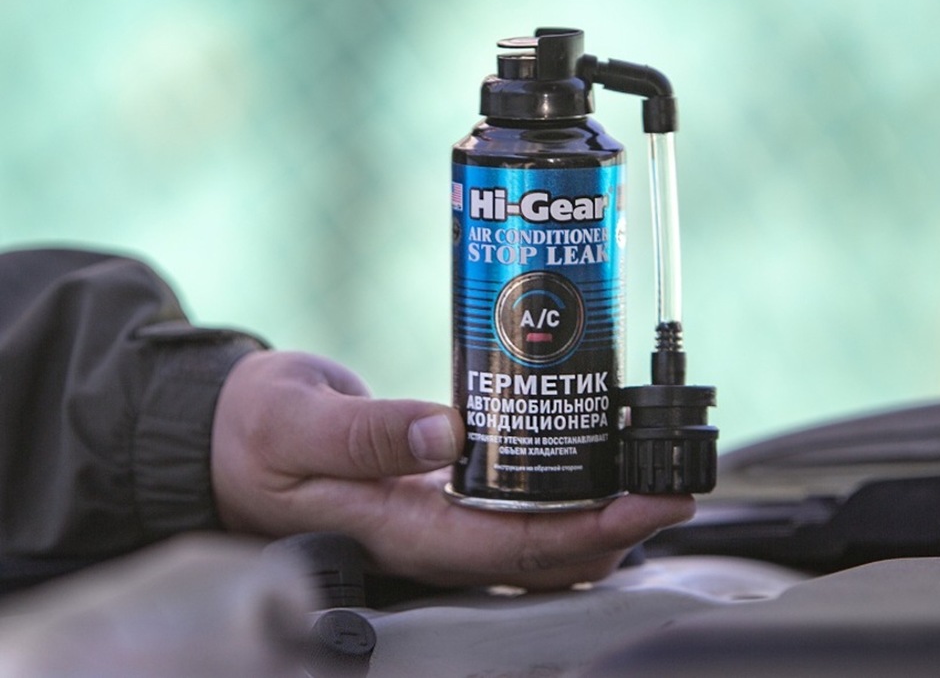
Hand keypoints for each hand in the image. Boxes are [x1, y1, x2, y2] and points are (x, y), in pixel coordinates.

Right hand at [211, 351, 695, 589]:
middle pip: (541, 555)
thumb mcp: (295, 421)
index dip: (588, 533)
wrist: (229, 442)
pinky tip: (590, 466)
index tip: (647, 503)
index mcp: (398, 529)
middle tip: (673, 484)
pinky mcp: (441, 496)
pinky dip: (562, 496)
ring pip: (535, 540)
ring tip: (649, 475)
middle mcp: (429, 537)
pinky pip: (515, 511)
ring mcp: (438, 521)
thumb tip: (444, 430)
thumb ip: (366, 431)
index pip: (511, 549)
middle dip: (617, 528)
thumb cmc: (255, 433)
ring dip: (599, 517)